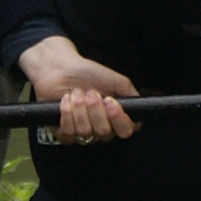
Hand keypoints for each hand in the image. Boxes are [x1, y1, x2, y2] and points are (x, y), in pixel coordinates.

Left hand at [20, 33, 138, 140]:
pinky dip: (67, 113)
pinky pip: (68, 133)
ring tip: (76, 93)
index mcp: (115, 118)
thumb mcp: (115, 80)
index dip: (118, 118)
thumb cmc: (88, 73)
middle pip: (105, 132)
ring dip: (80, 108)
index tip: (110, 100)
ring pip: (86, 131)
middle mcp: (100, 129)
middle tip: (90, 92)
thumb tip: (140, 106)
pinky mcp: (63, 133)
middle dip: (96, 109)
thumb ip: (130, 94)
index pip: (126, 131)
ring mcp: (82, 132)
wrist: (60, 67)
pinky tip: (65, 100)